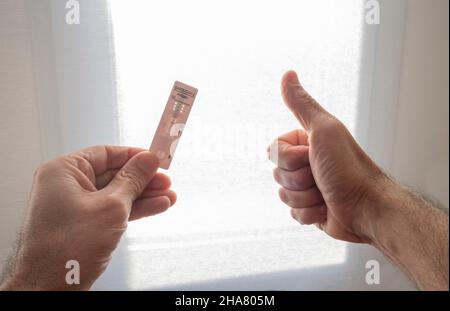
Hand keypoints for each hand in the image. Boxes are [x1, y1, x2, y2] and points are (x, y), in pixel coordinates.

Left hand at [1, 146, 175, 289]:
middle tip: (167, 181)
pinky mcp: (83, 225)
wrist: (51, 287)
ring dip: (144, 196)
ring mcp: (75, 207)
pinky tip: (157, 207)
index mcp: (64, 172)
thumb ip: (133, 180)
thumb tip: (149, 159)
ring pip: (117, 194)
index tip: (156, 158)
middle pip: (113, 174)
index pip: (105, 154)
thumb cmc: (69, 246)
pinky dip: (134, 210)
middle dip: (143, 180)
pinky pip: (113, 210)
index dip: (134, 156)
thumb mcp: (111, 206)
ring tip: (169, 197)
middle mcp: (67, 186)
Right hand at [268, 71, 386, 242]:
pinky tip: (326, 209)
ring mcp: (308, 187)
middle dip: (299, 179)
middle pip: (277, 174)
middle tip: (321, 176)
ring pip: (283, 195)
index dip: (288, 158)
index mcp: (307, 143)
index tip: (311, 156)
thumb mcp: (323, 130)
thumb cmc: (348, 169)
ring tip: (326, 194)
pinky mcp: (311, 209)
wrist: (366, 208)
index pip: (273, 150)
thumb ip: (301, 104)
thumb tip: (288, 74)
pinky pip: (294, 213)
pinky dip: (310, 213)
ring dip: (305, 198)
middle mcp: (307, 163)